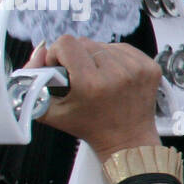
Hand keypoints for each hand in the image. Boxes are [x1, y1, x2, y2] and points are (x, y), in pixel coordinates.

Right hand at [25, 34, 160, 160]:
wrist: (128, 141)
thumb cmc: (91, 128)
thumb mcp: (52, 113)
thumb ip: (33, 82)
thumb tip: (38, 53)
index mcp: (91, 84)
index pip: (66, 43)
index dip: (58, 53)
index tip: (61, 68)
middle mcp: (116, 73)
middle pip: (84, 42)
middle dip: (77, 57)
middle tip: (80, 77)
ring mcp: (136, 69)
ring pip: (104, 44)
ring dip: (96, 58)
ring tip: (98, 79)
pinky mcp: (150, 67)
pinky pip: (123, 49)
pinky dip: (114, 59)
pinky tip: (113, 76)